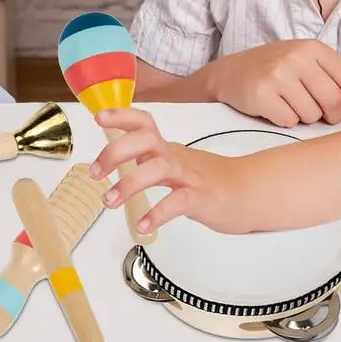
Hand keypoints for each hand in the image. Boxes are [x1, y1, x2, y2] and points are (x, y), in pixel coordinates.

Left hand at [90, 108, 252, 234]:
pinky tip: (142, 226)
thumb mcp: (170, 161)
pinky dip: (157, 213)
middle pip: (145, 140)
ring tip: (108, 201)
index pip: (143, 122)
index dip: (121, 115)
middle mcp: (174, 156)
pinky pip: (178, 202)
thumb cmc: (203, 178)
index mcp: (164, 147)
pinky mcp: (201, 198)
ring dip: (129, 183)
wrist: (246, 193)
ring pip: (158, 169)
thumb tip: (110, 157)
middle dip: (115, 151)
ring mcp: (189, 176)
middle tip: (94, 172)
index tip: (98, 117)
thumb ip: (144, 157)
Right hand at [203, 40, 340, 126]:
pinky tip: (273, 107)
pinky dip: (283, 120)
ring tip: (287, 102)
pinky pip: (289, 120)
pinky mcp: (262, 94)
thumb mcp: (306, 59)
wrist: (228, 74)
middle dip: (328, 114)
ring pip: (311, 114)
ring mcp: (277, 74)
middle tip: (315, 110)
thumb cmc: (272, 68)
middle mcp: (295, 57)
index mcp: (311, 48)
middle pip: (333, 101)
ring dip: (302, 116)